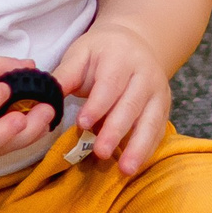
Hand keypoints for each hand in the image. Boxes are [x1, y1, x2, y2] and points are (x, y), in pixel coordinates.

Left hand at [54, 22, 171, 175]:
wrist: (134, 43)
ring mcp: (158, 92)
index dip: (97, 105)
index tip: (82, 124)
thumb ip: (65, 75)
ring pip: (150, 121)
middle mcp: (145, 74)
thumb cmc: (101, 52)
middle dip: (116, 131)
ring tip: (125, 169)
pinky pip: (158, 130)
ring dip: (138, 147)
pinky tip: (136, 165)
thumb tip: (47, 97)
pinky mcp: (164, 108)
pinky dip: (148, 149)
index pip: (109, 84)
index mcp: (121, 58)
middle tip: (101, 152)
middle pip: (131, 105)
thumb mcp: (80, 53)